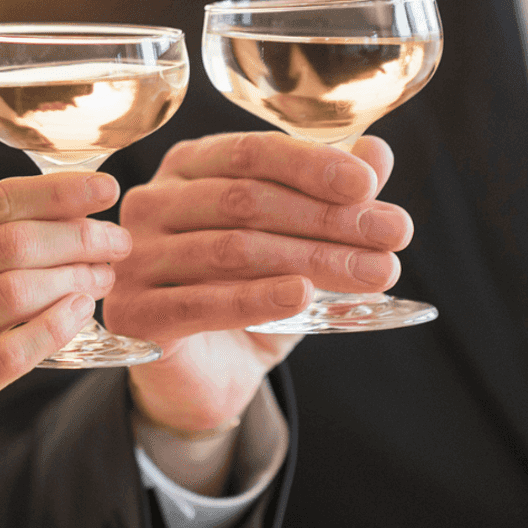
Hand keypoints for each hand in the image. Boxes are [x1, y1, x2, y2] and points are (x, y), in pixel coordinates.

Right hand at [0, 173, 130, 504]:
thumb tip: (71, 203)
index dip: (56, 192)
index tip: (106, 188)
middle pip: (7, 243)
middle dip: (76, 236)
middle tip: (117, 242)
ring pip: (12, 292)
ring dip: (73, 279)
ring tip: (103, 277)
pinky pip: (11, 352)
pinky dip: (56, 327)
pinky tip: (82, 312)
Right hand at [104, 132, 410, 431]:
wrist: (208, 375)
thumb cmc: (249, 293)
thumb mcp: (297, 242)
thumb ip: (330, 196)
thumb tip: (378, 152)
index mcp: (187, 167)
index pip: (249, 152)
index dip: (312, 165)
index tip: (370, 186)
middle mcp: (151, 202)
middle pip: (244, 201)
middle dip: (327, 218)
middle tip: (393, 236)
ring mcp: (135, 258)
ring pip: (231, 249)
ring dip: (311, 259)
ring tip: (373, 272)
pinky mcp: (133, 313)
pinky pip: (202, 302)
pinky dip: (258, 298)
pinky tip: (303, 295)